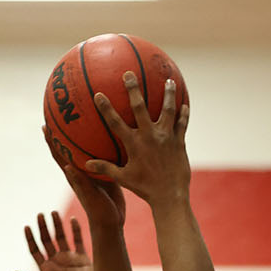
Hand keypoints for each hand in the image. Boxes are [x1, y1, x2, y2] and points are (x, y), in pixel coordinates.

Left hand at [14, 212, 92, 270]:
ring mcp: (70, 258)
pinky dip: (76, 230)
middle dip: (43, 228)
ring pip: (62, 237)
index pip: (35, 249)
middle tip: (40, 214)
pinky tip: (72, 219)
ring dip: (57, 225)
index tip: (27, 226)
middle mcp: (57, 261)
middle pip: (47, 240)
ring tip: (53, 212)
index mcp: (46, 269)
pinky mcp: (83, 258)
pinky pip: (78, 240)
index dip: (30, 238)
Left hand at [43, 125, 126, 231]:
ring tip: (84, 120)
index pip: (58, 155)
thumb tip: (67, 166)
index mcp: (74, 176)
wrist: (113, 222)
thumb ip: (80, 183)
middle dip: (63, 133)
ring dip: (83, 136)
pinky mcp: (106, 174)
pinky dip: (103, 145)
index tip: (44, 125)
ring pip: (86, 150)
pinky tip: (110, 135)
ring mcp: (94, 173)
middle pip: (69, 148)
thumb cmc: (99, 212)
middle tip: (61, 116)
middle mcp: (82, 171)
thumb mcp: (89, 196)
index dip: (50, 141)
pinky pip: (103, 156)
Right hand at [85, 74, 189, 203]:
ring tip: (169, 81)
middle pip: (140, 107)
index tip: (98, 94)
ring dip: (168, 94)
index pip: (115, 122)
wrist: (170, 197)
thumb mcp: (124, 179)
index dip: (106, 108)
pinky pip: (182, 124)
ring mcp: (166, 137)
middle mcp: (150, 136)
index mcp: (134, 144)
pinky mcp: (179, 142)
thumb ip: (106, 168)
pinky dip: (183, 114)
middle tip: (129, 74)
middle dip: (133, 89)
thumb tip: (86, 164)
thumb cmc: (145, 188)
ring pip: (167, 110)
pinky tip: (185, 105)